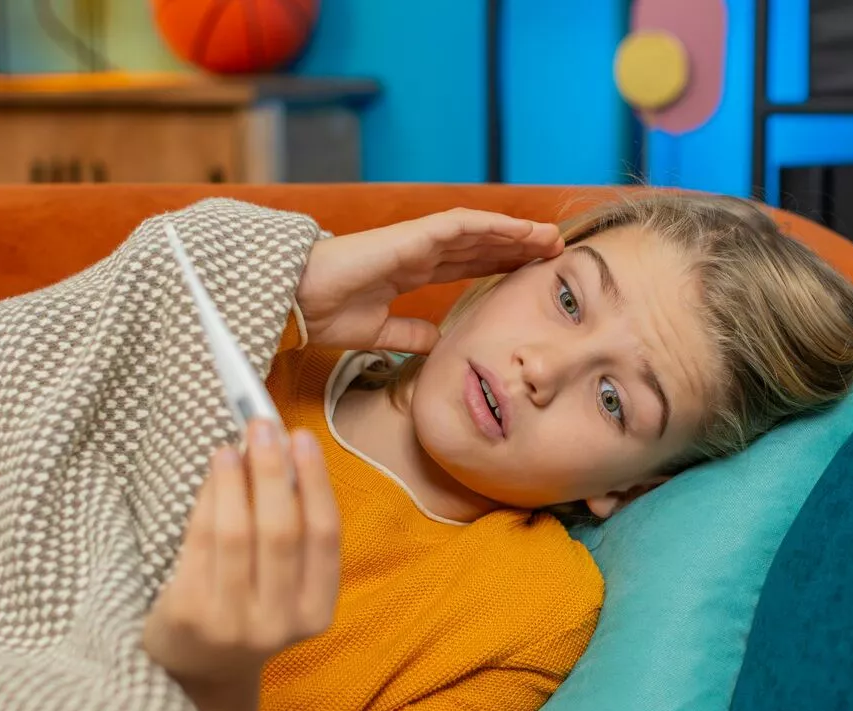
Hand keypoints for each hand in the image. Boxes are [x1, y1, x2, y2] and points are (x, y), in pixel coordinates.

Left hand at [142, 420, 340, 710]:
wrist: (198, 672)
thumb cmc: (246, 609)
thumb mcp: (283, 584)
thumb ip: (290, 527)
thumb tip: (279, 448)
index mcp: (316, 612)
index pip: (323, 537)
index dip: (314, 482)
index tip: (301, 438)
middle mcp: (279, 623)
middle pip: (281, 531)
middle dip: (273, 471)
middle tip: (262, 426)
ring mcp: (233, 623)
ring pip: (237, 534)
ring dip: (234, 480)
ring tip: (231, 446)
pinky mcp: (190, 615)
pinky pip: (200, 543)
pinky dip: (207, 500)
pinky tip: (212, 473)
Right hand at [295, 208, 564, 353]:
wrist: (297, 302)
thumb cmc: (325, 313)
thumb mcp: (379, 333)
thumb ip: (409, 335)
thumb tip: (438, 344)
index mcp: (409, 271)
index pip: (465, 265)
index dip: (499, 266)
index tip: (530, 274)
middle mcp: (417, 251)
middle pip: (479, 245)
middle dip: (517, 247)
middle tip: (555, 252)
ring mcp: (416, 240)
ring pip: (479, 231)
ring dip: (515, 232)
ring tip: (549, 237)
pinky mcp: (413, 235)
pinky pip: (462, 224)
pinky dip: (494, 225)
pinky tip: (520, 230)